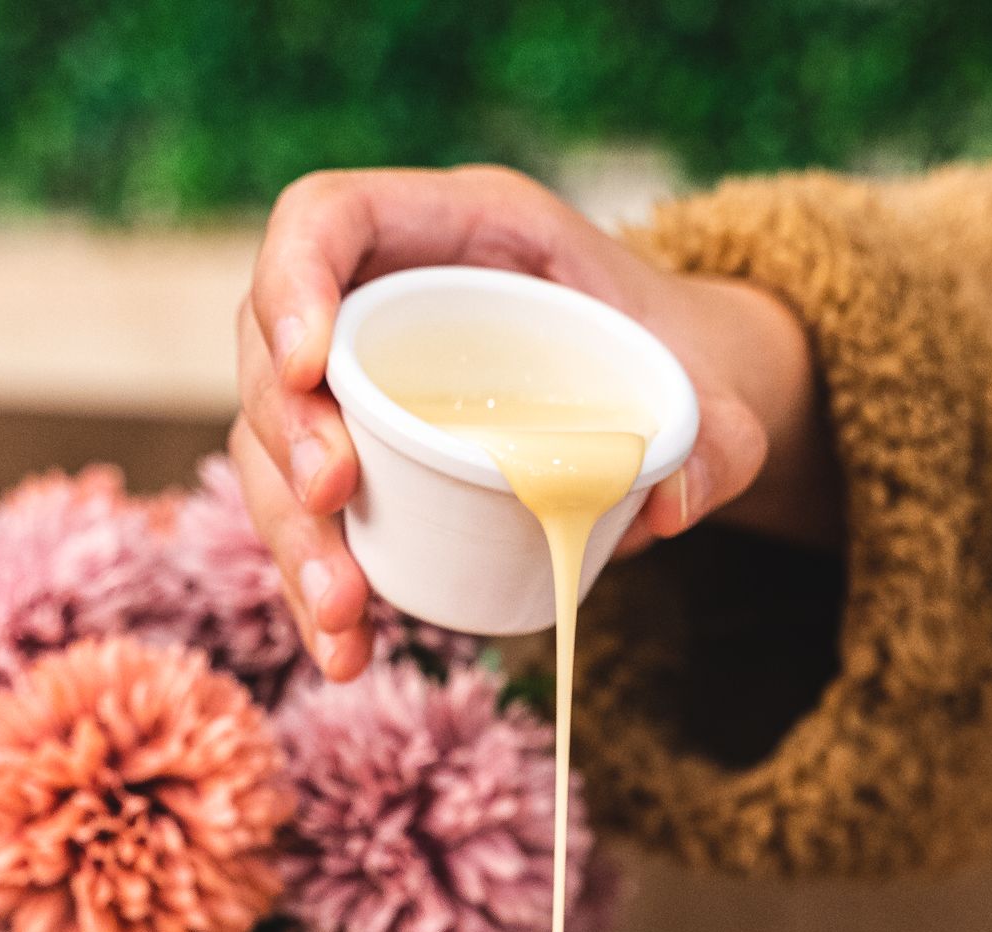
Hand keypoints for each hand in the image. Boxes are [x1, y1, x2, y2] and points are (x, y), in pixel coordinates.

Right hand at [233, 164, 840, 679]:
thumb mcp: (710, 389)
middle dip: (289, 434)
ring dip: (293, 538)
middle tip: (331, 502)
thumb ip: (716, 439)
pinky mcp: (359, 466)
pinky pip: (309, 524)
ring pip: (276, 451)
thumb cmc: (674, 369)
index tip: (309, 369)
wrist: (671, 412)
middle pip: (275, 350)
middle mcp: (386, 302)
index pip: (328, 220)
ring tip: (343, 615)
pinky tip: (346, 652)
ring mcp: (361, 388)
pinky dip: (317, 591)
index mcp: (458, 234)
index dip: (294, 281)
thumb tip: (666, 506)